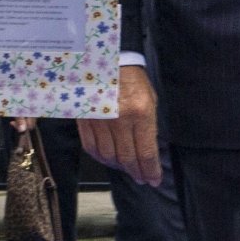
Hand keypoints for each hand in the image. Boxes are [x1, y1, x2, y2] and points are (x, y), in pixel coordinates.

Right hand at [78, 65, 161, 185]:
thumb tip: (147, 152)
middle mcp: (120, 121)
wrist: (107, 59)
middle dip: (136, 172)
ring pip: (109, 156)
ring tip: (126, 168)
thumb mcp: (149, 100)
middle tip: (141, 178)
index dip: (151, 171)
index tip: (154, 180)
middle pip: (128, 158)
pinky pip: (91, 147)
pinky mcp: (86, 119)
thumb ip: (148, 126)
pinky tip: (108, 158)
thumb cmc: (134, 79)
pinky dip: (100, 157)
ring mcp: (100, 121)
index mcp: (141, 114)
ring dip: (119, 167)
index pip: (146, 153)